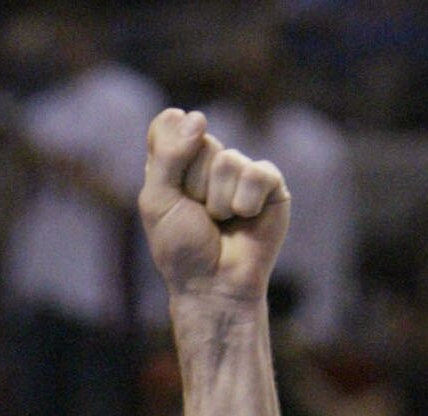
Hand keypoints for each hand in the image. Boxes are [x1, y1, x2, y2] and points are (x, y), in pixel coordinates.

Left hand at [139, 108, 289, 310]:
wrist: (214, 287)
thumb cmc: (182, 250)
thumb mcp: (157, 202)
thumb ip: (167, 155)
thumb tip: (198, 116)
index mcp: (176, 161)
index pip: (169, 123)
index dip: (169, 150)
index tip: (170, 186)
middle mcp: (208, 161)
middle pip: (200, 139)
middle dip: (194, 184)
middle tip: (198, 215)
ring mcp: (240, 171)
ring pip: (228, 160)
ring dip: (219, 201)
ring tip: (221, 223)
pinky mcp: (269, 185)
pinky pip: (257, 174)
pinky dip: (246, 204)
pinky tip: (245, 220)